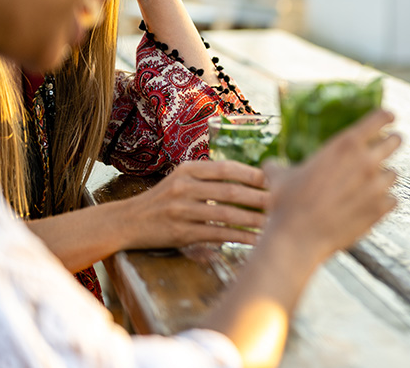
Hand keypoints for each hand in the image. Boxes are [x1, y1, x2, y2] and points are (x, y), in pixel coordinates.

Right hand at [123, 160, 270, 248]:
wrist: (126, 222)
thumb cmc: (163, 200)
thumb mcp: (181, 180)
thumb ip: (210, 177)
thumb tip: (252, 177)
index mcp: (187, 170)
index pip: (227, 169)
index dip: (253, 175)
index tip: (275, 180)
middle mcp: (184, 187)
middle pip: (230, 191)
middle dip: (259, 197)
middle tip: (283, 201)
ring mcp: (181, 211)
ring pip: (226, 215)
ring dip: (253, 219)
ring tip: (275, 222)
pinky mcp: (181, 233)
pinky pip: (217, 234)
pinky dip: (239, 237)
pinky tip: (255, 240)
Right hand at [264, 109, 399, 261]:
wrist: (297, 239)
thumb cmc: (287, 205)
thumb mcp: (279, 177)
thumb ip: (279, 166)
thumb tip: (270, 165)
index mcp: (345, 145)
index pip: (379, 118)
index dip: (386, 116)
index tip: (389, 117)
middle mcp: (365, 162)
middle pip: (396, 141)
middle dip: (393, 141)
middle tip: (390, 144)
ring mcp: (376, 186)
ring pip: (394, 173)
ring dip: (385, 176)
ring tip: (373, 182)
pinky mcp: (380, 209)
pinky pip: (392, 200)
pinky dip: (385, 201)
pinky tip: (373, 204)